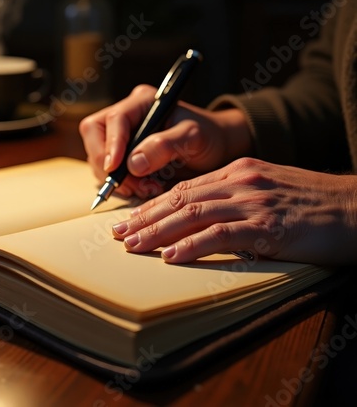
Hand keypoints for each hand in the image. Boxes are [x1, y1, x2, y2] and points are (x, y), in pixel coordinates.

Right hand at [79, 84, 251, 197]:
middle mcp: (127, 115)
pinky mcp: (122, 154)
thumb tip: (133, 164)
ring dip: (117, 178)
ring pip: (99, 155)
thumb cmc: (208, 136)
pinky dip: (121, 184)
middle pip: (95, 134)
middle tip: (132, 186)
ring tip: (146, 188)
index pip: (115, 119)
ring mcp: (121, 135)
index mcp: (142, 102)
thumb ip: (165, 146)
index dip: (111, 144)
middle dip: (108, 164)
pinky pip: (108, 169)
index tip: (115, 168)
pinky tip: (142, 188)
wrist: (214, 149)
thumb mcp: (194, 137)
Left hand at [111, 157, 356, 264]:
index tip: (129, 219)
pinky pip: (222, 234)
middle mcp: (240, 182)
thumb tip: (200, 216)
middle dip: (145, 217)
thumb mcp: (267, 189)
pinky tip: (171, 256)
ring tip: (133, 245)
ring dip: (158, 231)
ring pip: (193, 214)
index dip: (153, 205)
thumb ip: (234, 197)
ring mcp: (254, 202)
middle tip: (118, 234)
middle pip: (181, 198)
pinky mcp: (269, 226)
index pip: (184, 188)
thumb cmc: (312, 203)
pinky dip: (193, 245)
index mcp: (238, 172)